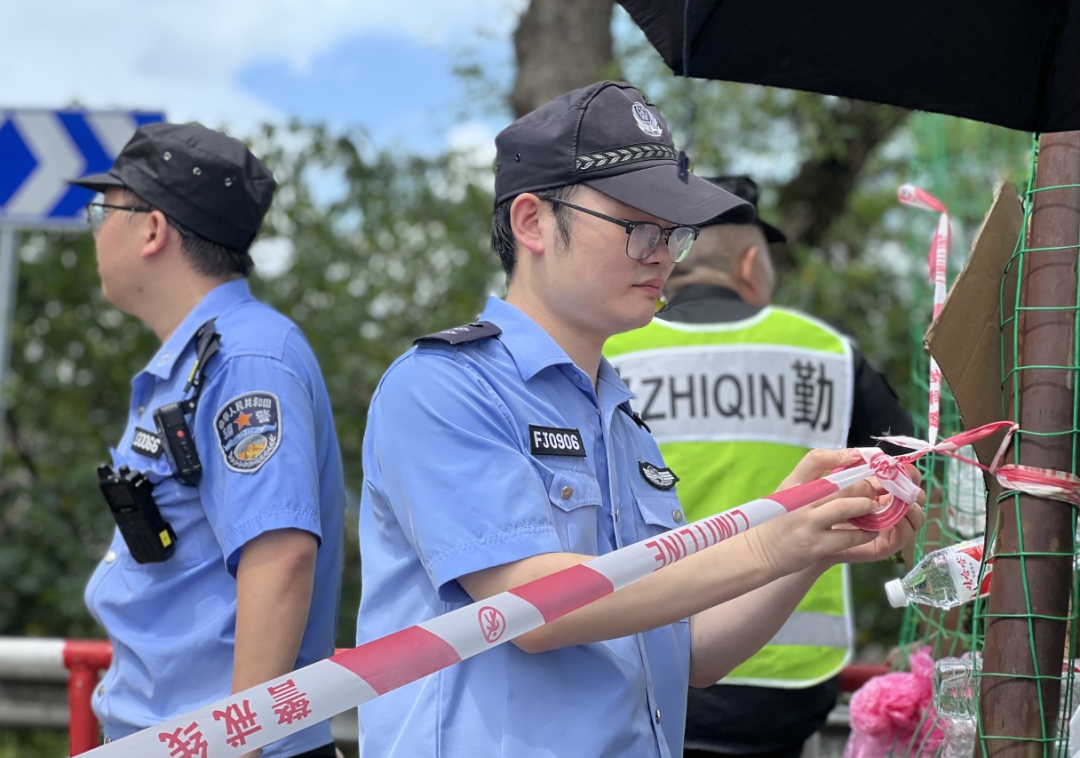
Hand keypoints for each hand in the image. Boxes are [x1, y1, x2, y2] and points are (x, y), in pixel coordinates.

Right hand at [743, 448, 925, 575]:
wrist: (761, 551)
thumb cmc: (780, 519)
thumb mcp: (788, 493)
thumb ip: (813, 480)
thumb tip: (850, 466)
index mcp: (793, 485)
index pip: (815, 459)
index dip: (840, 455)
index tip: (857, 457)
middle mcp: (799, 501)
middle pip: (840, 483)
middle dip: (865, 485)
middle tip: (875, 490)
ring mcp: (807, 523)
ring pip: (847, 507)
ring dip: (867, 506)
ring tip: (874, 508)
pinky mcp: (815, 546)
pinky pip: (849, 537)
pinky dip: (865, 532)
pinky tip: (869, 531)